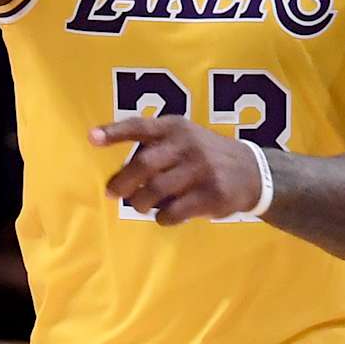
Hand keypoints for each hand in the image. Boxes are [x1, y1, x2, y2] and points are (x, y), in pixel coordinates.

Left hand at [90, 113, 263, 223]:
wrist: (252, 171)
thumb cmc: (204, 156)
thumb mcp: (184, 138)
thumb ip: (154, 147)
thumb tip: (117, 175)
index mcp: (175, 128)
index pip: (140, 126)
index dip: (114, 132)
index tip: (91, 138)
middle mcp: (187, 145)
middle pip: (143, 164)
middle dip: (122, 182)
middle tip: (113, 193)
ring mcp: (201, 170)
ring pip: (155, 190)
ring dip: (141, 203)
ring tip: (140, 205)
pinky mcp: (211, 194)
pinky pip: (173, 212)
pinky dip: (162, 217)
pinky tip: (164, 216)